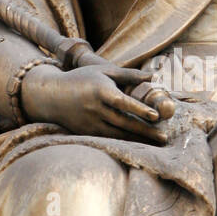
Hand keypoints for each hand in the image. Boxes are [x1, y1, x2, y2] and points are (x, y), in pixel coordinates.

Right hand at [21, 60, 172, 143]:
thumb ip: (128, 75)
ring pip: (118, 134)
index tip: (155, 116)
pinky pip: (109, 139)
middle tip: (164, 137)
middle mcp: (95, 108)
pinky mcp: (86, 132)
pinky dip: (124, 142)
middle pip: (124, 122)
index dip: (140, 110)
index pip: (123, 102)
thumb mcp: (103, 72)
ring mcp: (90, 123)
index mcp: (100, 91)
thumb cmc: (82, 79)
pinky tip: (138, 144)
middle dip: (145, 131)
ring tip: (156, 143)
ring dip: (138, 140)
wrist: (51, 95)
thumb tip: (153, 76)